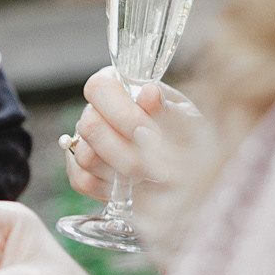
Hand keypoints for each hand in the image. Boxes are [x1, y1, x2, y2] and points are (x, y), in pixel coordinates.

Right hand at [65, 68, 210, 202]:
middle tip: (157, 164)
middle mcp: (97, 111)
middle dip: (126, 150)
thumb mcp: (191, 124)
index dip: (121, 112)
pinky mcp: (82, 172)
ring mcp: (86, 142)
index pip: (99, 87)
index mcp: (120, 87)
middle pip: (89, 125)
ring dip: (122, 170)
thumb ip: (169, 110)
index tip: (149, 133)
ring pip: (86, 156)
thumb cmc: (191, 141)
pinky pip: (82, 180)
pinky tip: (131, 186)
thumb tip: (149, 93)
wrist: (192, 178)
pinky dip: (110, 188)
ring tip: (149, 174)